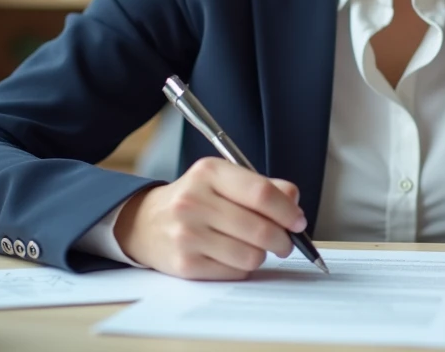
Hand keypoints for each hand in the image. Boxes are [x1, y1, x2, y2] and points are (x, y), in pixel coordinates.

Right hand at [113, 156, 306, 279]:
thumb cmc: (195, 199)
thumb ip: (262, 187)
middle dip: (283, 239)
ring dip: (262, 255)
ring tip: (254, 247)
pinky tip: (232, 256)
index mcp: (209, 172)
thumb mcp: (224, 180)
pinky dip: (243, 267)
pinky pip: (235, 272)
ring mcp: (187, 234)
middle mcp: (194, 201)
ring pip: (251, 255)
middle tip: (285, 241)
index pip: (262, 193)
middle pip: (260, 228)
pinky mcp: (185, 264)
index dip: (288, 211)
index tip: (299, 221)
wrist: (145, 223)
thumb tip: (294, 202)